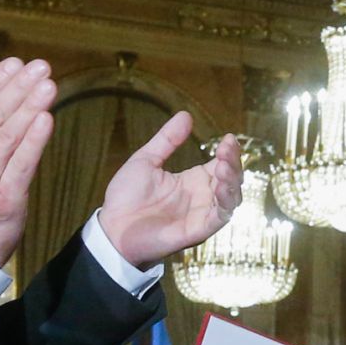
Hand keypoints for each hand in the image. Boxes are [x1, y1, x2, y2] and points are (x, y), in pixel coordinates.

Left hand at [99, 118, 241, 269]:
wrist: (112, 227)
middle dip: (233, 163)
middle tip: (226, 149)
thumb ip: (167, 140)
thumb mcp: (146, 160)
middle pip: (231, 179)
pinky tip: (221, 186)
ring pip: (231, 198)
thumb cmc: (127, 197)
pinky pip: (221, 217)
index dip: (229, 152)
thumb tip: (186, 114)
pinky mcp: (198, 230)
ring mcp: (202, 214)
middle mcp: (202, 197)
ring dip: (232, 180)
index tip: (228, 138)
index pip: (221, 164)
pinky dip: (226, 202)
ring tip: (223, 166)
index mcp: (193, 181)